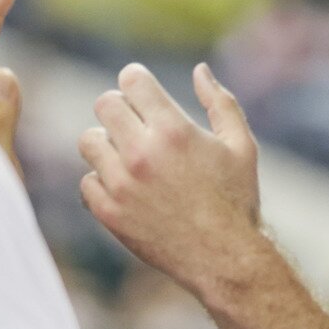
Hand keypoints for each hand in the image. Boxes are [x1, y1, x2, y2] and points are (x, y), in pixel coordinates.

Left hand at [79, 63, 261, 295]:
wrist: (225, 258)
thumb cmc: (237, 199)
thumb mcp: (242, 146)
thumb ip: (220, 103)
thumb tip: (199, 70)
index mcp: (174, 131)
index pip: (131, 80)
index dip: (137, 81)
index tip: (144, 94)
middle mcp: (142, 153)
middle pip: (104, 104)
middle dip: (121, 109)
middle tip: (137, 125)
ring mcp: (121, 184)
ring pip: (89, 141)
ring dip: (107, 144)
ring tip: (131, 159)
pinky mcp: (109, 212)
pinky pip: (87, 181)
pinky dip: (103, 182)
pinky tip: (128, 189)